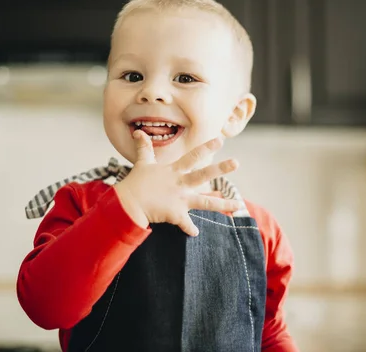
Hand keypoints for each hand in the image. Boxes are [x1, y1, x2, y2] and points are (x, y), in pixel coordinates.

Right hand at [114, 130, 241, 235]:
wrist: (127, 203)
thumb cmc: (135, 183)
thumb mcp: (142, 163)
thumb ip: (144, 148)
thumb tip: (138, 132)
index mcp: (174, 171)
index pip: (192, 156)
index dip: (206, 147)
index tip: (220, 140)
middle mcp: (180, 184)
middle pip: (203, 175)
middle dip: (220, 168)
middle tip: (236, 163)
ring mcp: (179, 199)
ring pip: (205, 202)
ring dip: (222, 204)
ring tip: (238, 205)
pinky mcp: (175, 214)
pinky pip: (186, 224)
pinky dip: (190, 229)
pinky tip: (195, 233)